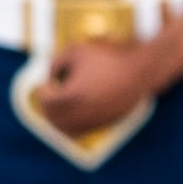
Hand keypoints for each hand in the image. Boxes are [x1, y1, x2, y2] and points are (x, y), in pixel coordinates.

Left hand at [32, 33, 167, 136]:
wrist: (138, 73)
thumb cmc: (106, 58)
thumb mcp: (76, 51)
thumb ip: (55, 62)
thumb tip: (49, 78)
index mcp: (72, 95)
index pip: (45, 100)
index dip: (45, 89)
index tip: (52, 81)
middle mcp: (81, 113)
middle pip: (51, 117)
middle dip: (48, 105)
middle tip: (53, 91)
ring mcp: (91, 121)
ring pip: (63, 129)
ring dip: (56, 118)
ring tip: (61, 102)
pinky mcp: (100, 125)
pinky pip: (76, 132)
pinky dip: (69, 125)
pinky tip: (73, 109)